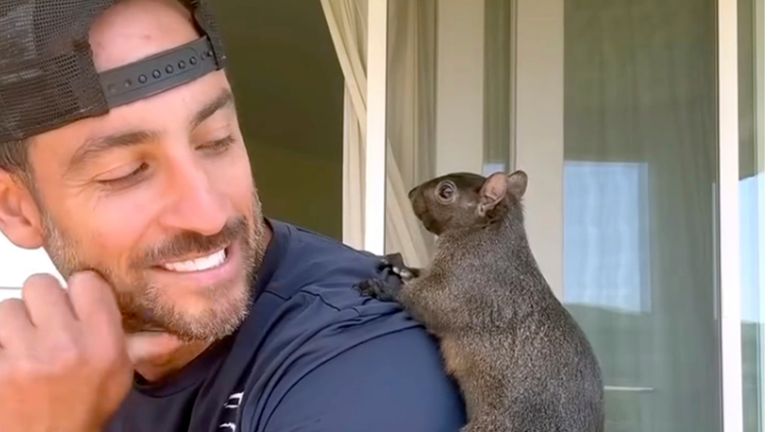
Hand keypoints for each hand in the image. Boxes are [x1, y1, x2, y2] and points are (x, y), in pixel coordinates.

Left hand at [0, 271, 132, 431]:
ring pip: (7, 307)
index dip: (80, 291)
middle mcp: (65, 345)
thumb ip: (139, 346)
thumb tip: (175, 334)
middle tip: (46, 324)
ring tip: (24, 345)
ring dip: (13, 323)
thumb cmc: (83, 411)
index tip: (78, 304)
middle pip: (40, 284)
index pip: (85, 281)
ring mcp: (24, 357)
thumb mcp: (119, 378)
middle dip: (41, 302)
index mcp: (103, 343)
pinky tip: (10, 360)